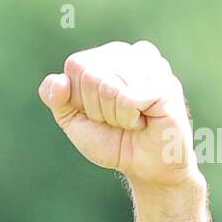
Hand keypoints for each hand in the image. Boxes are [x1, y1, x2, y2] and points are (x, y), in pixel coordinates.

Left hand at [38, 40, 198, 186]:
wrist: (144, 167)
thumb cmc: (112, 138)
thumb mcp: (73, 118)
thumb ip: (55, 97)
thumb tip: (58, 81)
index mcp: (112, 55)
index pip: (75, 64)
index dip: (79, 97)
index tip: (98, 111)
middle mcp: (135, 53)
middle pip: (89, 73)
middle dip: (96, 107)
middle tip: (116, 118)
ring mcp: (154, 67)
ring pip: (106, 85)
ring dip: (112, 114)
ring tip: (130, 120)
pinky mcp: (166, 86)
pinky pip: (126, 99)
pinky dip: (127, 119)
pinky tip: (143, 122)